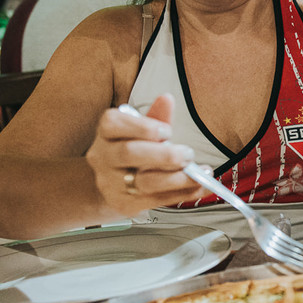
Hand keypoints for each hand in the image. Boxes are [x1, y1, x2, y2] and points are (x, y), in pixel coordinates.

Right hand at [85, 93, 205, 214]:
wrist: (115, 184)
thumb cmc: (134, 149)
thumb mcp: (143, 130)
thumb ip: (156, 116)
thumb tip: (167, 98)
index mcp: (106, 132)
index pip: (113, 123)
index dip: (142, 126)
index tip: (167, 131)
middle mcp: (102, 157)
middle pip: (129, 153)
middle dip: (164, 155)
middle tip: (189, 154)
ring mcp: (110, 183)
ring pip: (145, 181)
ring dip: (178, 178)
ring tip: (200, 173)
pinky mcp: (124, 204)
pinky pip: (156, 200)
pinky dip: (182, 193)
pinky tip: (200, 186)